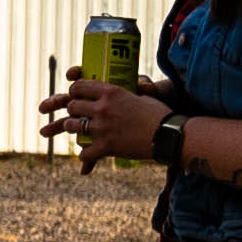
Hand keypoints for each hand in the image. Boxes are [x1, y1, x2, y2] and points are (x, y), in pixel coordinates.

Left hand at [40, 77, 167, 168]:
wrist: (169, 135)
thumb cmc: (159, 115)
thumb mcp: (140, 96)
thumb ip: (124, 95)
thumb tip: (120, 94)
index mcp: (111, 92)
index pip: (79, 86)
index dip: (74, 91)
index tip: (76, 95)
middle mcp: (103, 108)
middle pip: (72, 106)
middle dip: (72, 110)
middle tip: (77, 114)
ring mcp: (102, 128)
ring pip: (72, 126)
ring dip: (73, 129)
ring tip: (78, 131)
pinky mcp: (106, 146)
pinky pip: (84, 152)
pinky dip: (85, 155)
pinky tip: (88, 155)